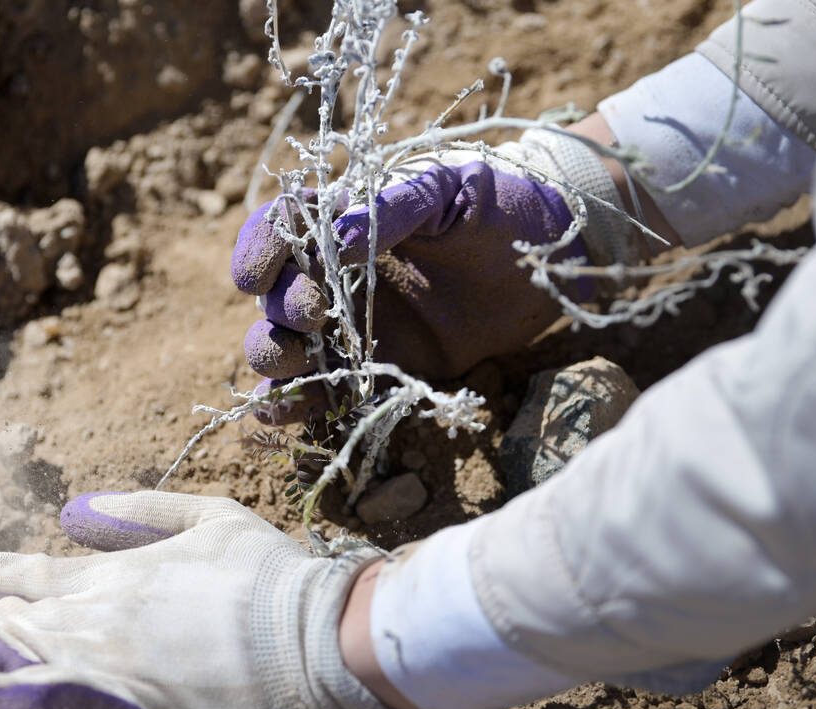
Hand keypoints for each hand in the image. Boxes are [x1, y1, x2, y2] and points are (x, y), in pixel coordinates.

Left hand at [0, 492, 419, 708]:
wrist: (312, 636)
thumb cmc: (268, 575)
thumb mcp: (209, 518)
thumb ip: (137, 513)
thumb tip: (71, 512)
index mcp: (115, 571)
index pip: (25, 569)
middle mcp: (97, 615)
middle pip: (4, 614)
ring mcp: (106, 663)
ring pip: (11, 654)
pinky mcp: (127, 706)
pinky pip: (48, 702)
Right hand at [232, 140, 594, 387]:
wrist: (557, 254)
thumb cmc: (501, 203)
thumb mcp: (449, 189)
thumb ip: (394, 207)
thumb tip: (338, 239)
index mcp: (346, 219)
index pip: (280, 231)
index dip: (258, 252)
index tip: (258, 277)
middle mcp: (341, 274)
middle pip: (277, 297)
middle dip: (281, 311)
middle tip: (317, 315)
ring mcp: (360, 325)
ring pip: (290, 346)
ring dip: (276, 357)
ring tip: (293, 364)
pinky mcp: (387, 367)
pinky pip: (332, 387)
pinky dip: (301, 403)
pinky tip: (283, 412)